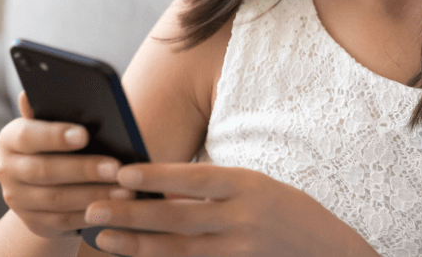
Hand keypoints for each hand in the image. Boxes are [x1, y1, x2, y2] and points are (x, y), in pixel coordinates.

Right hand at [0, 91, 131, 237]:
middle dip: (84, 169)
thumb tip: (42, 85)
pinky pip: (62, 221)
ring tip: (126, 189)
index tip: (85, 135)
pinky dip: (90, 214)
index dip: (55, 135)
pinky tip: (115, 208)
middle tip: (117, 167)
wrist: (47, 184)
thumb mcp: (58, 124)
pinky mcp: (33, 222)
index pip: (28, 135)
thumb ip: (56, 108)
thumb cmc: (62, 142)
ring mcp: (17, 199)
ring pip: (57, 199)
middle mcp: (6, 169)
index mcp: (11, 138)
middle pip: (44, 170)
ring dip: (94, 194)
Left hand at [83, 163, 379, 256]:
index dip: (156, 176)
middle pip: (177, 217)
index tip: (121, 173)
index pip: (194, 178)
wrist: (328, 252)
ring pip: (176, 249)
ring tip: (102, 236)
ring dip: (135, 243)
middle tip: (93, 207)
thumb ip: (214, 188)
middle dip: (131, 213)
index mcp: (250, 185)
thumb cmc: (289, 212)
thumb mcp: (258, 186)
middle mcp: (243, 219)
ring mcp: (239, 250)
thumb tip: (158, 187)